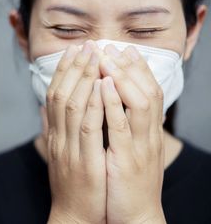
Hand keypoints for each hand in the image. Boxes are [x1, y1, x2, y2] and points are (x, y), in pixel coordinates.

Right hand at [45, 40, 106, 223]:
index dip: (63, 71)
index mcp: (53, 135)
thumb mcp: (57, 154)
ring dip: (83, 79)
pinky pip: (89, 128)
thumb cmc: (70, 184)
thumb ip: (50, 129)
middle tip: (85, 45)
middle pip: (61, 95)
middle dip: (74, 68)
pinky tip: (103, 86)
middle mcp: (58, 138)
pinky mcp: (85, 162)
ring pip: (73, 106)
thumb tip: (44, 108)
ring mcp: (69, 149)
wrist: (73, 215)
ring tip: (95, 56)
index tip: (73, 51)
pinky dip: (95, 104)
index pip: (54, 96)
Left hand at [98, 44, 166, 223]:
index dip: (136, 70)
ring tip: (107, 56)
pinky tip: (105, 85)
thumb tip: (107, 111)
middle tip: (113, 46)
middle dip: (129, 67)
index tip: (122, 50)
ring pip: (138, 102)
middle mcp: (148, 135)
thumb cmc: (126, 183)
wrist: (134, 217)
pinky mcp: (127, 159)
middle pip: (147, 91)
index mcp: (146, 133)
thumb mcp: (126, 152)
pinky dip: (115, 103)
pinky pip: (122, 126)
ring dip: (122, 77)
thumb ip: (119, 130)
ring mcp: (139, 146)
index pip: (147, 93)